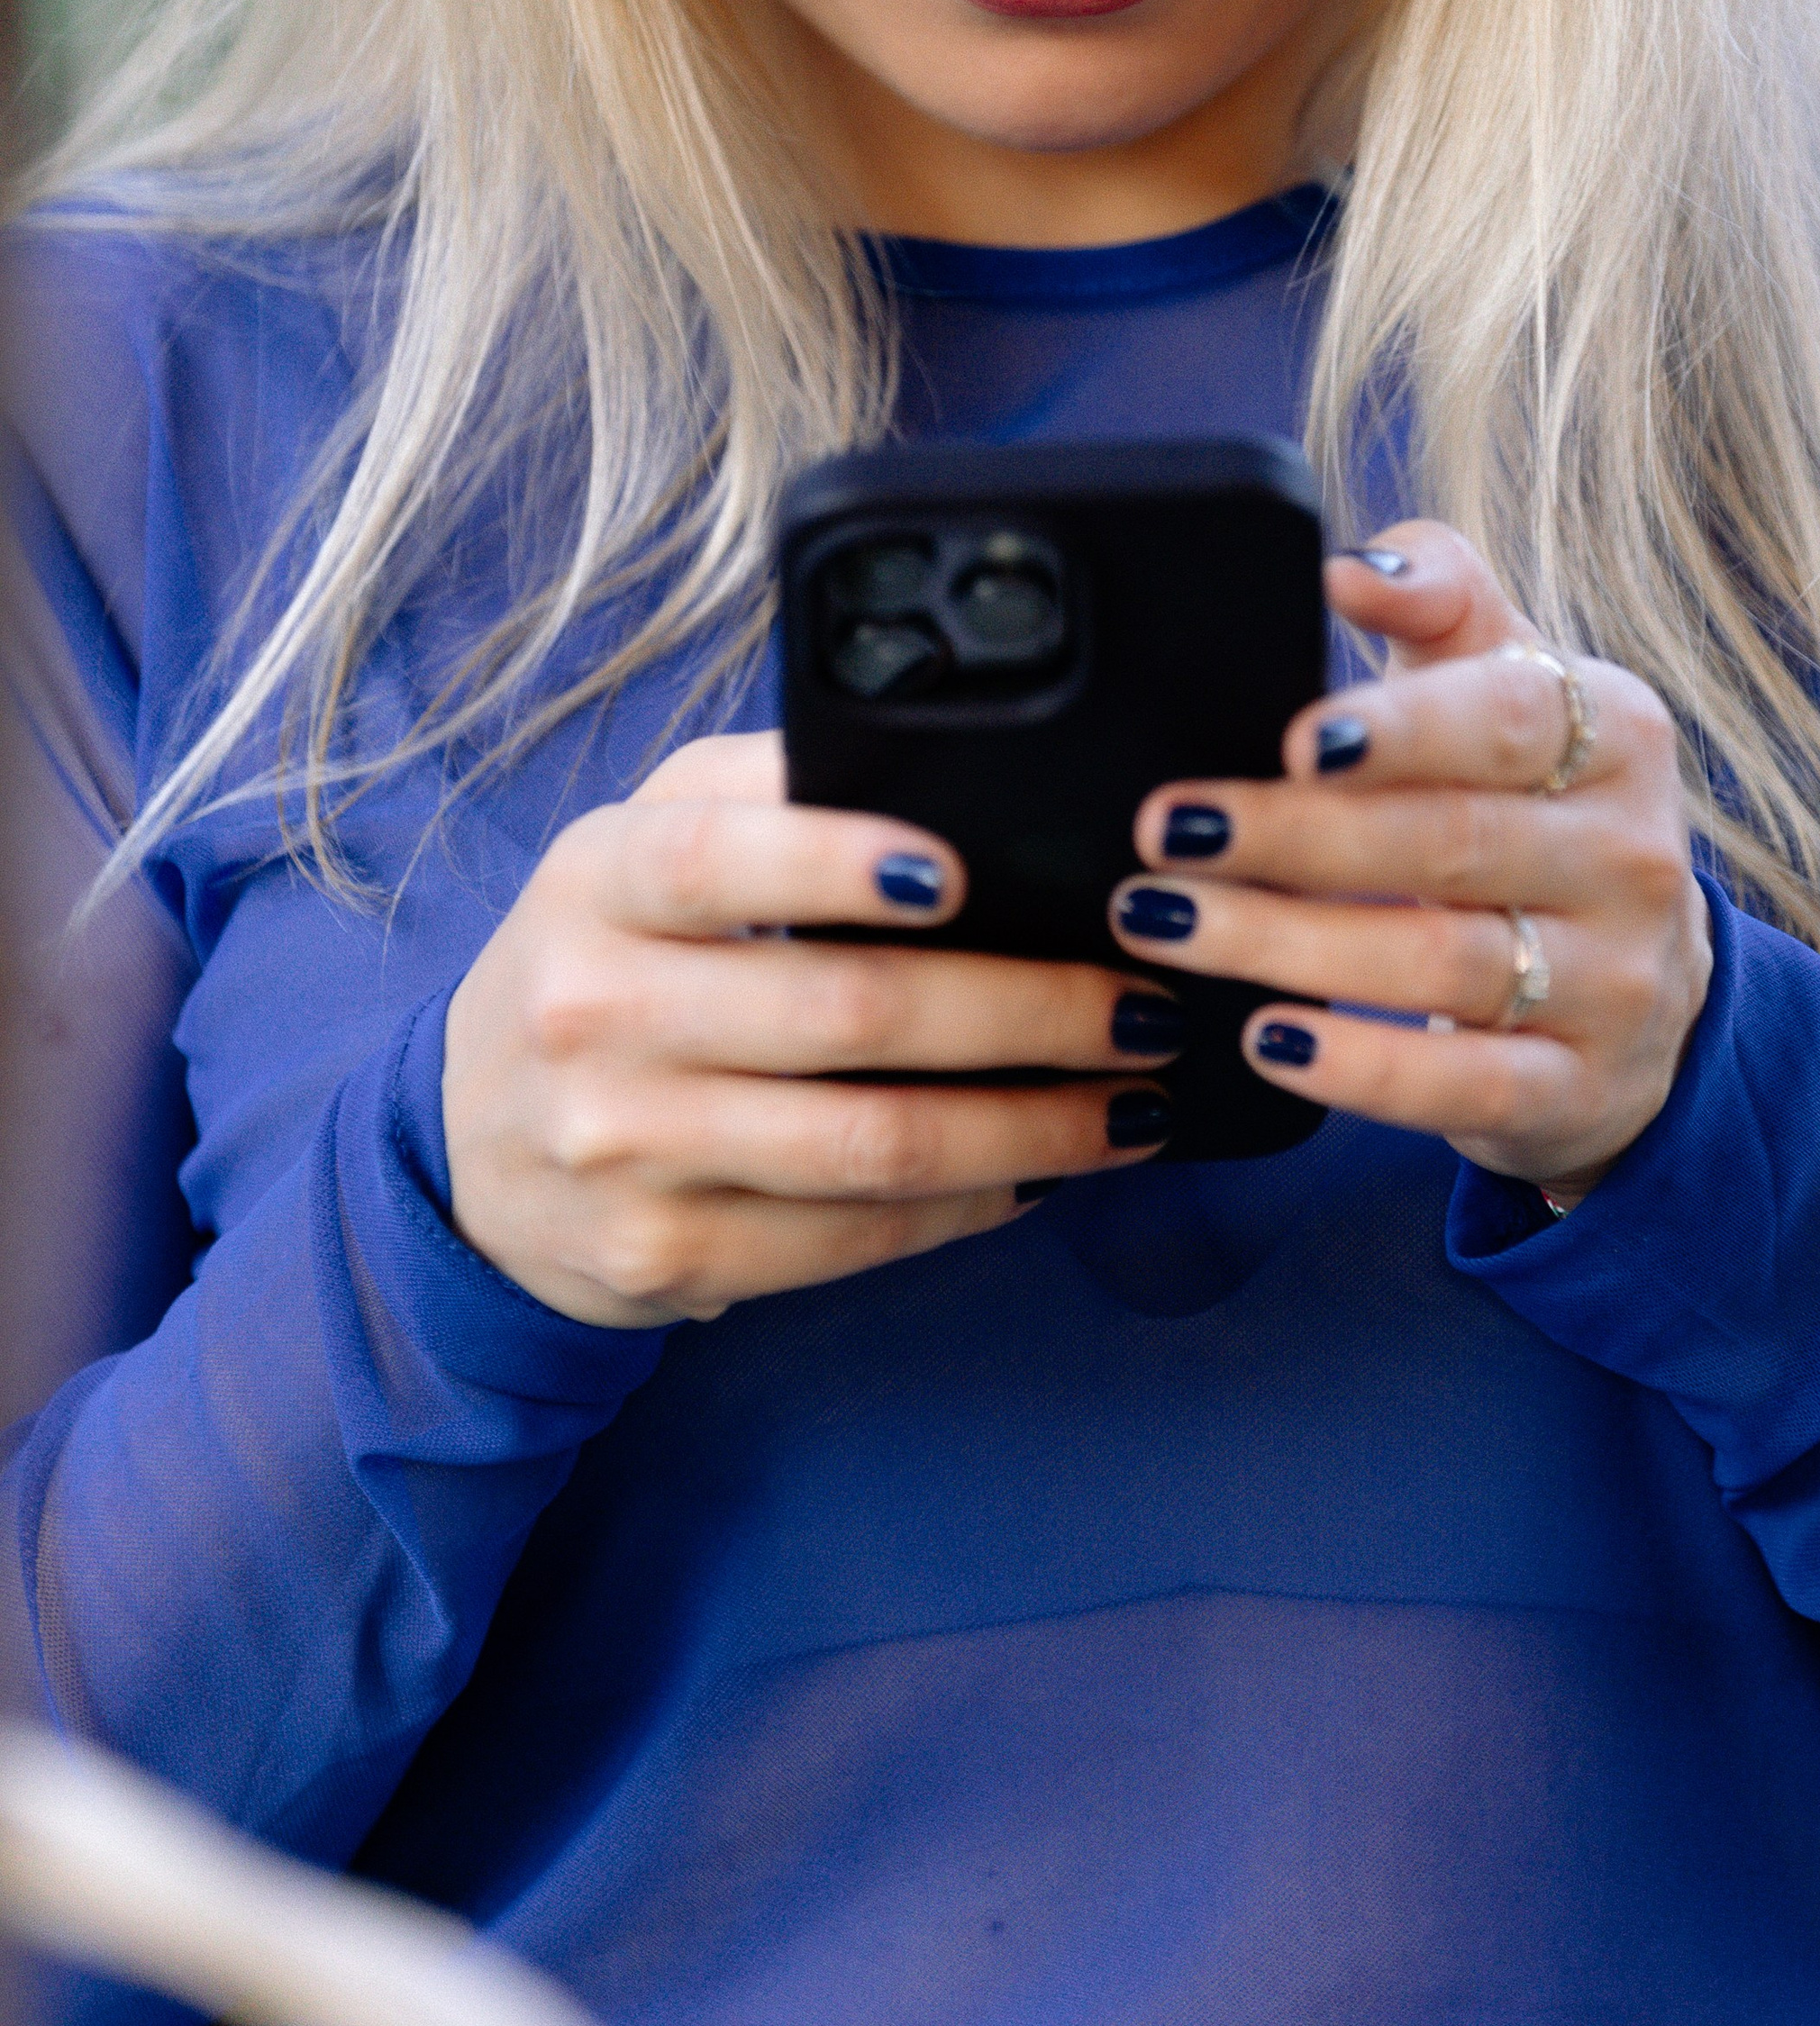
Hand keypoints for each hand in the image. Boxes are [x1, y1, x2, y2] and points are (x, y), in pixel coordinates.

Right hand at [442, 733, 1182, 1325]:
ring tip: (1133, 1101)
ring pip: (870, 1145)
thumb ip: (770, 791)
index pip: (715, 856)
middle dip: (1028, 1011)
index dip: (841, 859)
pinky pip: (850, 1237)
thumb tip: (953, 770)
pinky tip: (1040, 1170)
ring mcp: (624, 1147)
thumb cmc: (610, 961)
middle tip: (1143, 1004)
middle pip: (845, 1013)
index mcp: (600, 881)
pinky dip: (968, 1206)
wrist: (470, 1146)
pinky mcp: (661, 1255)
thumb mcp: (647, 844)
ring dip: (1032, 1124)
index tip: (966, 868)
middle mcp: (595, 1012)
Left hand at [1110, 524, 1711, 1205]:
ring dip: (1288, 947)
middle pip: (1451, 842)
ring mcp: (1615, 981)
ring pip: (1441, 964)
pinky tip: (1267, 1038)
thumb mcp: (1512, 688)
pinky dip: (1360, 1067)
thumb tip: (1347, 564)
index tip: (1293, 738)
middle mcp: (1630, 856)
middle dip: (1293, 837)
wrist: (1643, 992)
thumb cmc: (1536, 807)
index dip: (1402, 726)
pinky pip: (1462, 1085)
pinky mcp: (1579, 1088)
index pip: (1506, 719)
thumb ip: (1441, 600)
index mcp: (1616, 735)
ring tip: (1166, 922)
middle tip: (1165, 832)